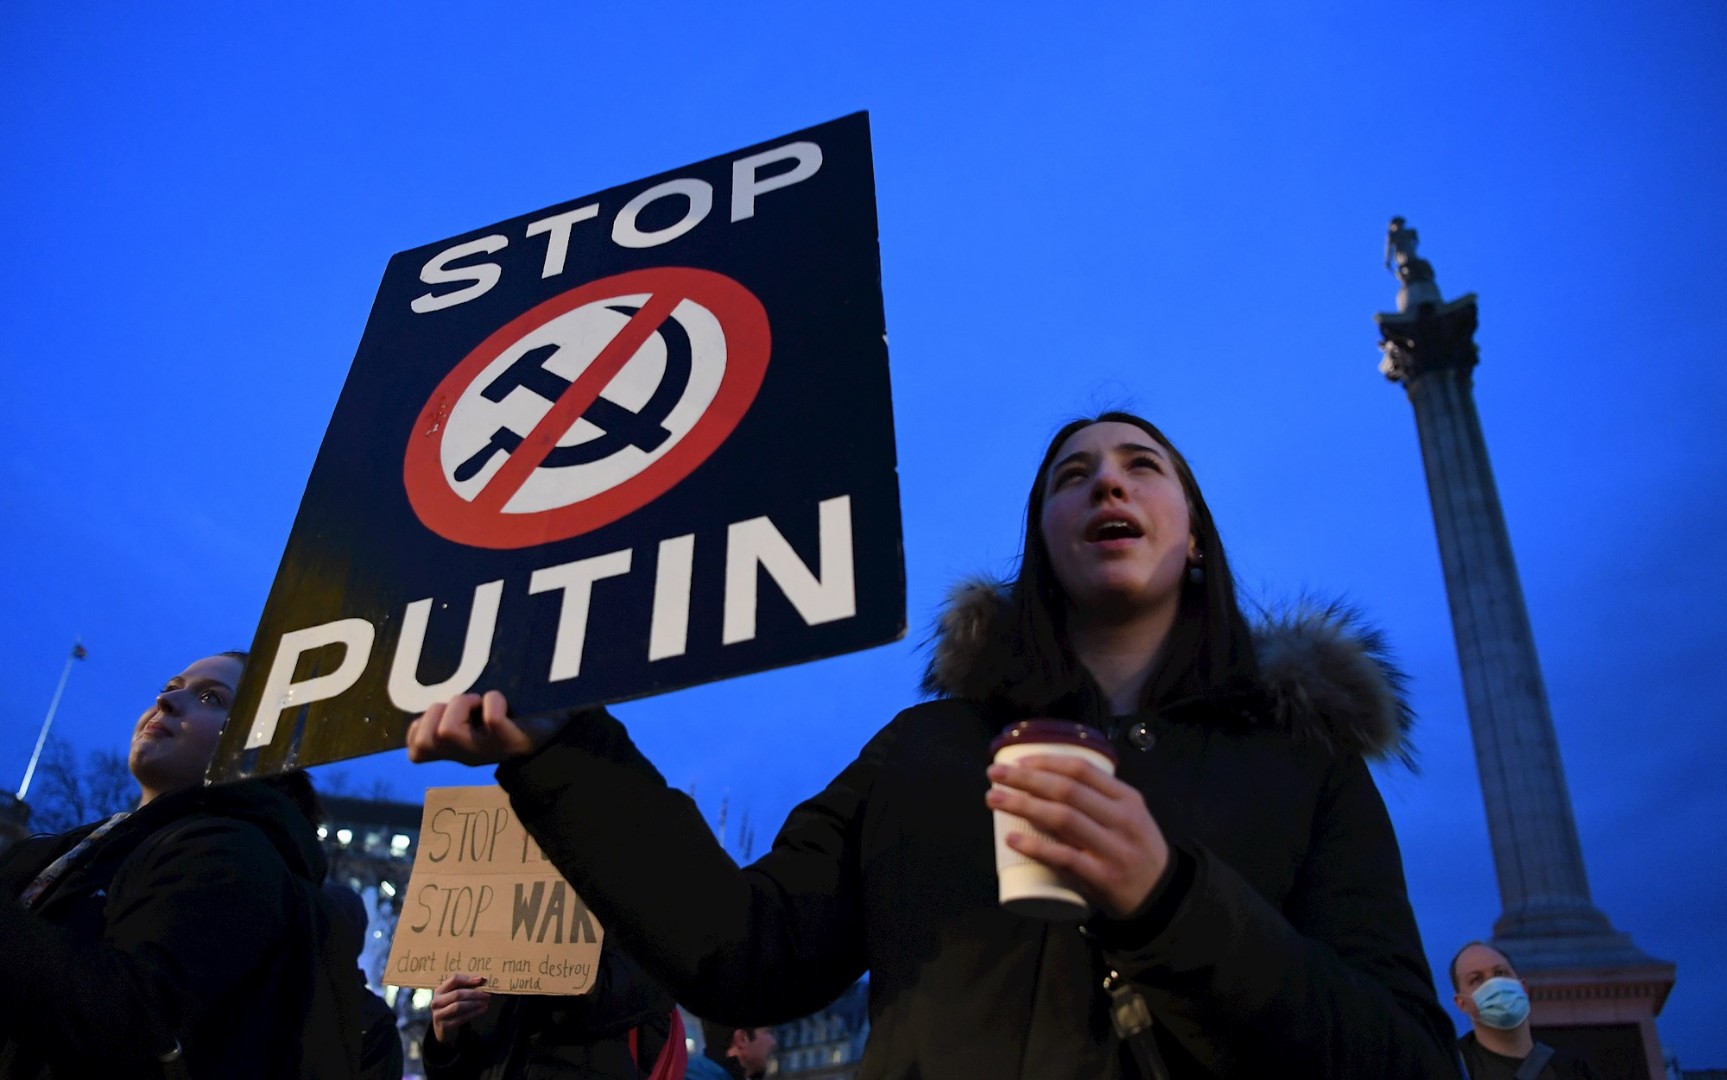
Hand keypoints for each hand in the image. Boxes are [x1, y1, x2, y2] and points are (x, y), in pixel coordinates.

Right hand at [405, 691, 561, 765]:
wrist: (550, 734)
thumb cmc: (508, 721)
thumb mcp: (474, 722)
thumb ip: (450, 715)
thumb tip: (425, 695)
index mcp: (455, 749)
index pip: (416, 752)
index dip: (418, 728)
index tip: (440, 713)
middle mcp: (467, 753)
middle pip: (426, 740)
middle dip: (435, 712)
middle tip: (462, 706)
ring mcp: (487, 749)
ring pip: (448, 730)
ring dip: (460, 705)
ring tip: (479, 702)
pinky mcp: (511, 741)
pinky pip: (491, 720)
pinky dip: (493, 701)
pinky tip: (501, 701)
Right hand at [430, 973, 490, 1042]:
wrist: (442, 1026)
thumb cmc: (451, 1006)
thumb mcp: (454, 994)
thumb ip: (466, 986)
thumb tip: (481, 980)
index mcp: (440, 990)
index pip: (454, 980)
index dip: (468, 979)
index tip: (481, 980)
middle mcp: (436, 1001)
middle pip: (457, 994)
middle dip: (474, 993)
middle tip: (486, 994)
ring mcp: (439, 1014)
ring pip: (459, 1006)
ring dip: (475, 1003)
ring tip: (485, 1002)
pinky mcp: (444, 1026)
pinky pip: (461, 1018)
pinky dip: (474, 1013)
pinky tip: (482, 1009)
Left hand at [984, 754, 1169, 918]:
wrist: (1162, 896)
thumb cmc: (1135, 850)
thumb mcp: (1129, 816)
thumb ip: (1097, 799)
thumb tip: (1046, 779)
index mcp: (1126, 799)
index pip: (1081, 770)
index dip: (1044, 762)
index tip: (1016, 762)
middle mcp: (1121, 820)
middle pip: (1066, 790)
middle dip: (1025, 779)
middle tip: (995, 775)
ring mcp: (1112, 849)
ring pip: (1062, 818)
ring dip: (1022, 805)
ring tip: (994, 799)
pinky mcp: (1102, 878)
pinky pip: (1064, 858)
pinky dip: (1036, 847)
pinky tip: (1012, 839)